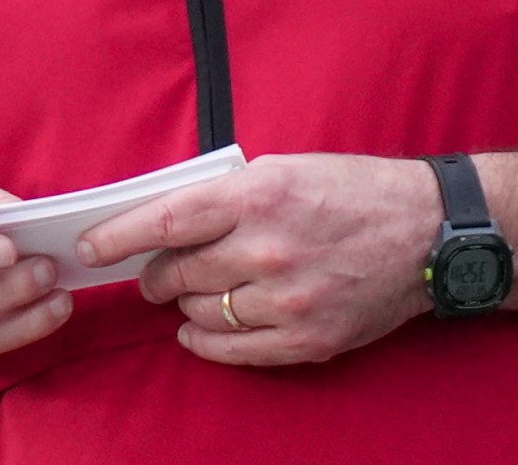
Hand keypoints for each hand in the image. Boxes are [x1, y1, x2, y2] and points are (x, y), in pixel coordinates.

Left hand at [75, 153, 439, 367]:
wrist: (428, 232)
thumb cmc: (353, 191)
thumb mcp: (284, 169)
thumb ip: (225, 196)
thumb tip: (165, 221)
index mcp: (260, 195)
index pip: (166, 220)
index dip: (118, 237)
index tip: (90, 246)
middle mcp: (268, 248)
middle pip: (176, 274)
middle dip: (157, 275)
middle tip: (158, 272)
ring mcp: (288, 299)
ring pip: (199, 313)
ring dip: (185, 305)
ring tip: (195, 292)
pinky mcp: (307, 337)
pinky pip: (231, 349)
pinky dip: (204, 341)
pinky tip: (199, 329)